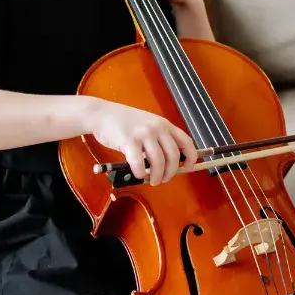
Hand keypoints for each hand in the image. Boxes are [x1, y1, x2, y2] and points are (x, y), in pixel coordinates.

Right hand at [83, 98, 197, 185]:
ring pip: (158, 161)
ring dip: (157, 175)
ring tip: (151, 180)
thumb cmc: (124, 122)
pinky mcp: (129, 141)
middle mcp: (157, 128)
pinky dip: (140, 172)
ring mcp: (144, 134)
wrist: (102, 114)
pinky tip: (138, 174)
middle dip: (171, 172)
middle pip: (173, 155)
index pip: (186, 142)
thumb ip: (159, 140)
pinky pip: (139, 163)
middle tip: (164, 179)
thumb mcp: (148, 125)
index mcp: (165, 125)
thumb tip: (167, 163)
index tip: (190, 168)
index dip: (192, 157)